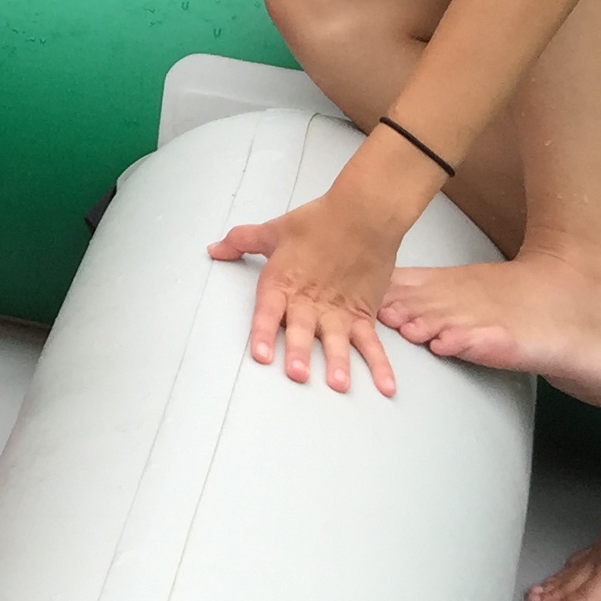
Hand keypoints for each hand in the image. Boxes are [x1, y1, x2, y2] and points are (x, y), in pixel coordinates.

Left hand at [209, 181, 407, 396]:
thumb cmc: (319, 221)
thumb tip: (215, 249)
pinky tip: (385, 385)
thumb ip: (241, 242)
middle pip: (302, 330)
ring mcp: (339, 310)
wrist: (363, 215)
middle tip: (298, 374)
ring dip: (338, 362)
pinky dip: (380, 365)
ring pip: (337, 340)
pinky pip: (372, 343)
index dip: (262, 334)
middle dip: (299, 352)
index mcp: (283, 283)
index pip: (268, 312)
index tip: (260, 355)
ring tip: (338, 384)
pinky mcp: (363, 313)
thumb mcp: (273, 231)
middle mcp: (309, 301)